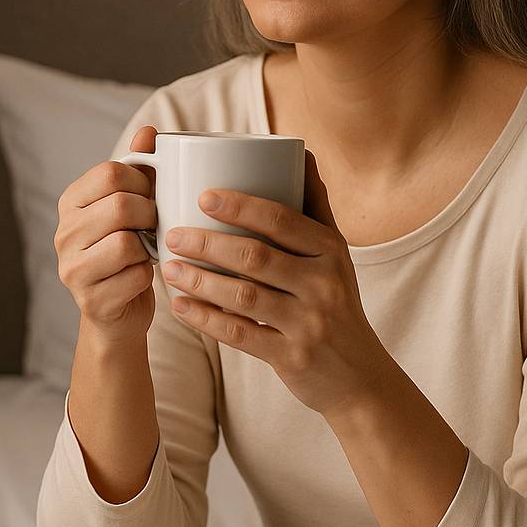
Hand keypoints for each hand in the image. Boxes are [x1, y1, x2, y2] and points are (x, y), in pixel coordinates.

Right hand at [55, 125, 159, 346]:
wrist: (118, 314)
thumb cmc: (129, 251)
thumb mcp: (132, 207)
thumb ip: (139, 169)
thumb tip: (149, 131)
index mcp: (70, 202)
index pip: (110, 172)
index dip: (142, 182)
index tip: (150, 197)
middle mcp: (63, 233)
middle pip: (120, 206)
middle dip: (149, 215)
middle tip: (154, 226)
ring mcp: (71, 269)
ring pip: (126, 243)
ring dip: (148, 247)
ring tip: (146, 251)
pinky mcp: (90, 300)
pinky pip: (135, 277)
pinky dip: (148, 276)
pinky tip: (141, 277)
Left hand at [159, 149, 396, 418]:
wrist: (359, 375)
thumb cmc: (337, 303)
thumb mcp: (336, 255)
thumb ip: (316, 206)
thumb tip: (301, 152)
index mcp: (331, 251)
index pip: (282, 220)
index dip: (241, 206)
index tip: (203, 196)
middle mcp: (323, 284)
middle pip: (256, 257)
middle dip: (208, 244)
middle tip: (172, 233)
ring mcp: (308, 323)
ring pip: (244, 297)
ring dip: (200, 281)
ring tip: (168, 268)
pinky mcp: (291, 357)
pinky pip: (240, 335)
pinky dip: (206, 319)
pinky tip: (180, 306)